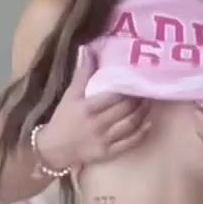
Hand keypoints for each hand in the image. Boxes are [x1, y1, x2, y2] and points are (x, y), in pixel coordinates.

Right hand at [33, 47, 150, 174]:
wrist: (54, 149)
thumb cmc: (63, 118)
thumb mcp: (70, 95)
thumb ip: (82, 73)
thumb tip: (89, 50)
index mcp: (88, 108)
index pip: (114, 95)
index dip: (128, 87)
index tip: (136, 79)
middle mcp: (98, 124)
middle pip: (126, 109)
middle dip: (139, 99)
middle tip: (146, 89)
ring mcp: (105, 140)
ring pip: (131, 124)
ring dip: (143, 113)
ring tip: (148, 102)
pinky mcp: (109, 153)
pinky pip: (131, 142)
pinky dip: (142, 132)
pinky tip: (148, 123)